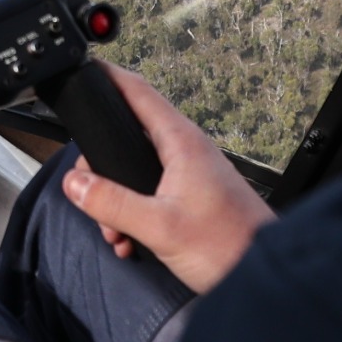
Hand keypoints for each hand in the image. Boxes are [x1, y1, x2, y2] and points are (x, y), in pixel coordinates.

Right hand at [59, 65, 274, 295]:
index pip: (139, 92)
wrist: (265, 274)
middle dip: (102, 167)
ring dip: (116, 199)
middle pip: (128, 135)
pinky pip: (149, 193)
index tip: (86, 68)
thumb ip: (112, 203)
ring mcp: (190, 173)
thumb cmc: (229, 246)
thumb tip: (76, 183)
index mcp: (181, 143)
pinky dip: (133, 214)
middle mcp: (186, 151)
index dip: (109, 76)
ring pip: (135, 170)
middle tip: (89, 191)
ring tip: (115, 230)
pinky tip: (130, 240)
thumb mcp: (158, 226)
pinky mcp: (192, 196)